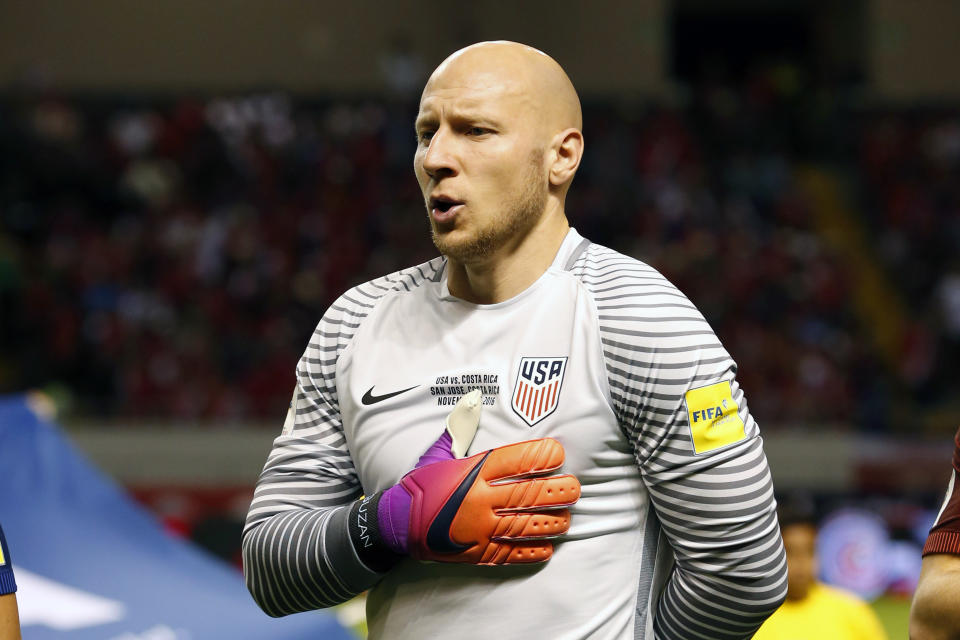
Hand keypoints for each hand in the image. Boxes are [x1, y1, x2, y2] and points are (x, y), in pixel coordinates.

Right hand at [351, 391, 580, 565]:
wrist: (396, 524)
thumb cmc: (422, 485)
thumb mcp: (438, 453)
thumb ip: (460, 427)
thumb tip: (471, 397)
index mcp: (471, 472)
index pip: (513, 461)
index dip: (539, 456)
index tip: (558, 453)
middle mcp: (478, 500)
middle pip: (525, 495)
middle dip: (555, 492)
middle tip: (575, 488)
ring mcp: (478, 529)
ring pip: (523, 526)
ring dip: (550, 522)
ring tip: (567, 518)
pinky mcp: (476, 552)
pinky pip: (509, 553)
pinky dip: (531, 551)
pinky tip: (548, 547)